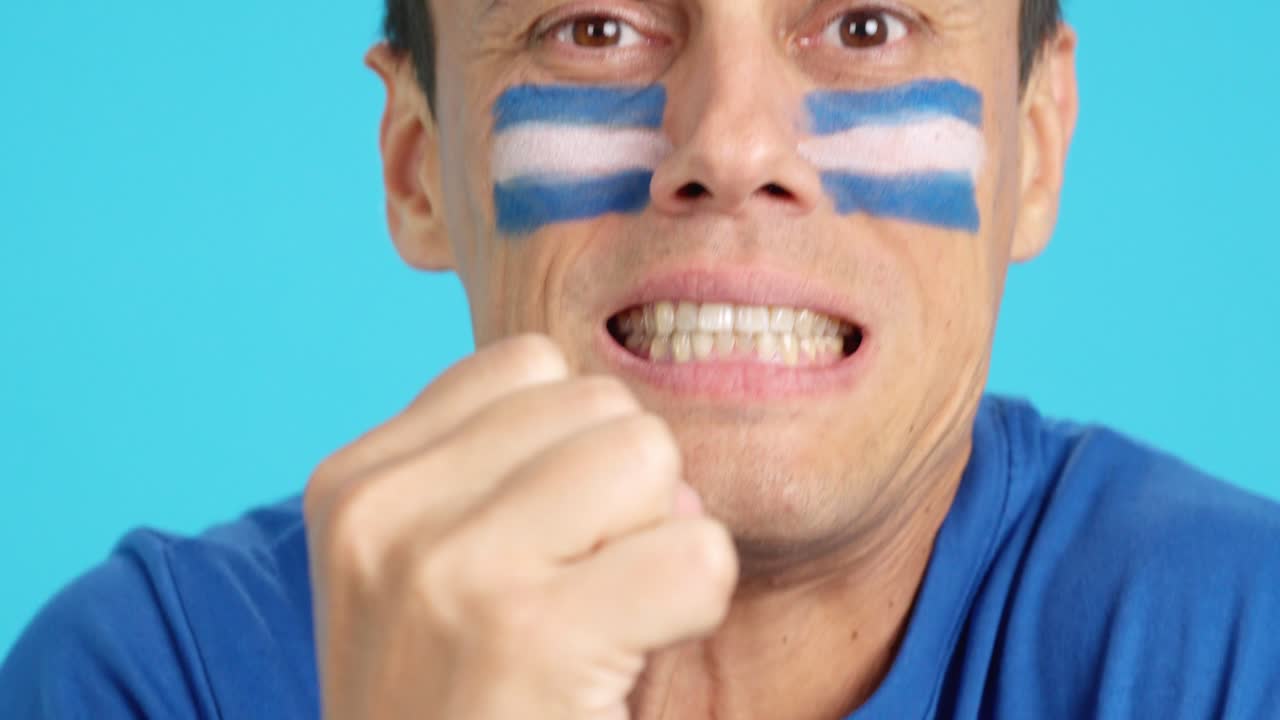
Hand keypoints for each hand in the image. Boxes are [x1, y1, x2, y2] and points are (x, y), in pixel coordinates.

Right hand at [304, 335, 737, 719]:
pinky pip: (695, 550)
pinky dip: (693, 605)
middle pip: (600, 406)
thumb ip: (493, 470)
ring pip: (649, 458)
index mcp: (355, 484)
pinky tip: (629, 665)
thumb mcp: (422, 574)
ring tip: (604, 622)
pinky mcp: (530, 636)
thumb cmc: (455, 708)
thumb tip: (631, 414)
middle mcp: (385, 512)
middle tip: (582, 595)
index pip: (530, 367)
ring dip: (657, 540)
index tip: (542, 547)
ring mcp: (450, 570)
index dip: (571, 452)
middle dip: (623, 493)